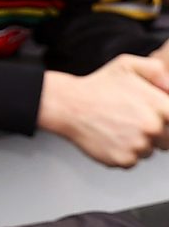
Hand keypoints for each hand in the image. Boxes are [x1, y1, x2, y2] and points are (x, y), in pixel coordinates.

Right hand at [38, 57, 168, 167]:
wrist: (67, 105)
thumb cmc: (96, 87)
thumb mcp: (127, 65)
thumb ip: (157, 71)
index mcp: (160, 107)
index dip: (165, 119)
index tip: (155, 117)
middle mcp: (153, 128)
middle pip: (168, 141)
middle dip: (155, 133)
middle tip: (133, 121)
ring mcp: (139, 146)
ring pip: (149, 151)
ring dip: (138, 143)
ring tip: (118, 127)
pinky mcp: (124, 160)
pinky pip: (133, 161)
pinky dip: (123, 152)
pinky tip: (111, 137)